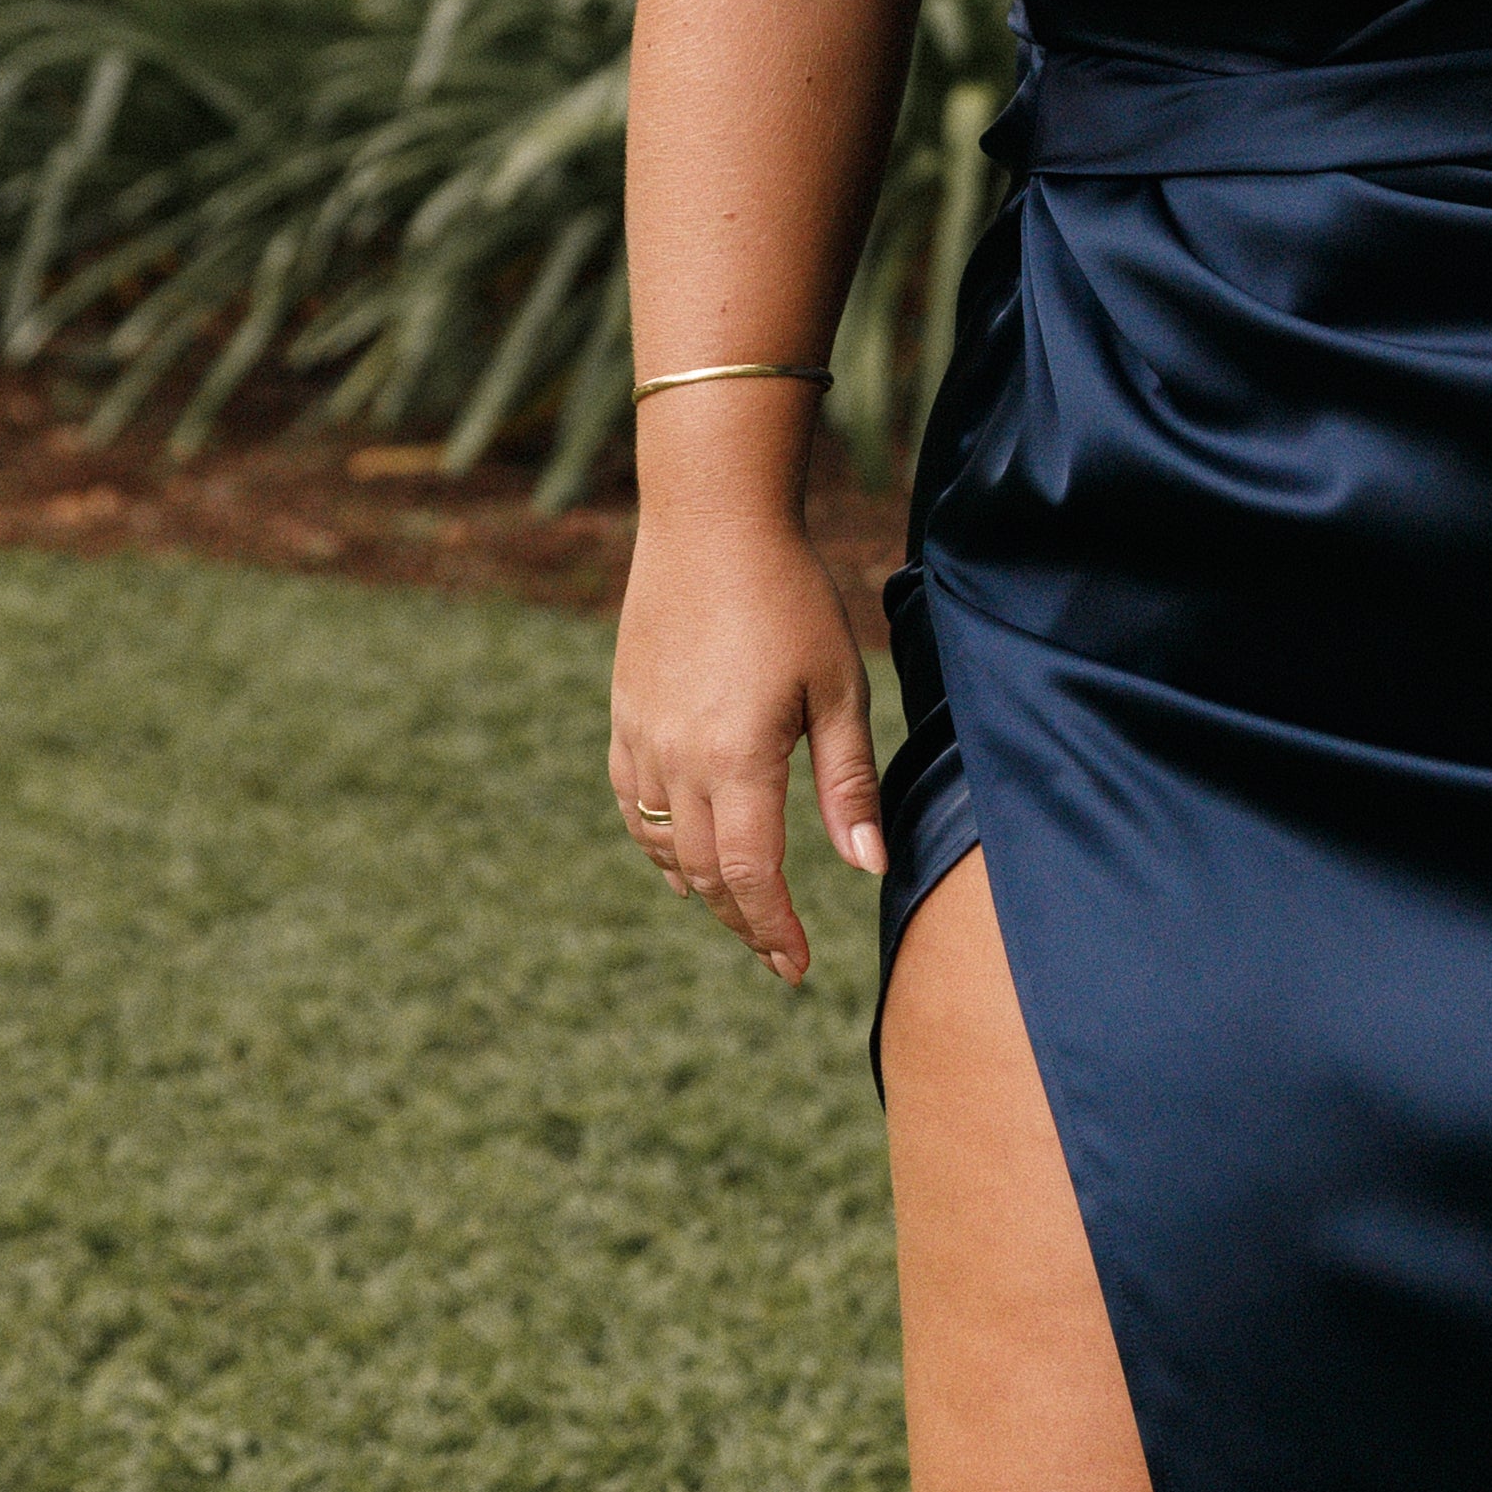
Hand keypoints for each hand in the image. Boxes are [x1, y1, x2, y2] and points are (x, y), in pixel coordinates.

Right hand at [609, 508, 886, 990]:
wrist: (711, 522)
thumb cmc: (791, 598)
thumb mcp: (839, 688)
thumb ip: (848, 782)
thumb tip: (868, 867)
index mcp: (736, 758)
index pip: (749, 873)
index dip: (772, 929)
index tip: (797, 968)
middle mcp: (676, 759)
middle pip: (702, 873)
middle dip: (743, 920)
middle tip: (780, 952)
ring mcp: (640, 738)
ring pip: (659, 846)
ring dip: (700, 888)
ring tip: (743, 908)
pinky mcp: (623, 716)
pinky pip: (631, 805)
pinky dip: (658, 843)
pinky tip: (687, 852)